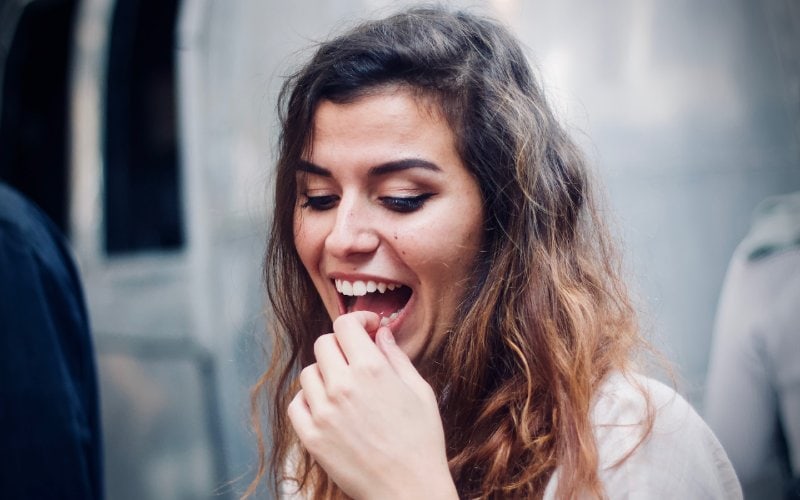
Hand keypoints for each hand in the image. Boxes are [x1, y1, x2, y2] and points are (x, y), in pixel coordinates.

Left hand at [287, 311, 456, 499]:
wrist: (409, 489)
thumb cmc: (422, 441)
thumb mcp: (420, 391)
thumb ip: (396, 357)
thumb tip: (381, 332)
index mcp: (372, 369)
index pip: (345, 325)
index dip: (357, 320)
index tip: (367, 327)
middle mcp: (343, 385)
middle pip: (324, 344)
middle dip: (341, 345)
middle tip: (356, 358)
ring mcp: (323, 412)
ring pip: (308, 372)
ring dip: (325, 373)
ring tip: (344, 387)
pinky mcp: (312, 437)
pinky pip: (297, 404)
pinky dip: (308, 400)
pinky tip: (327, 407)